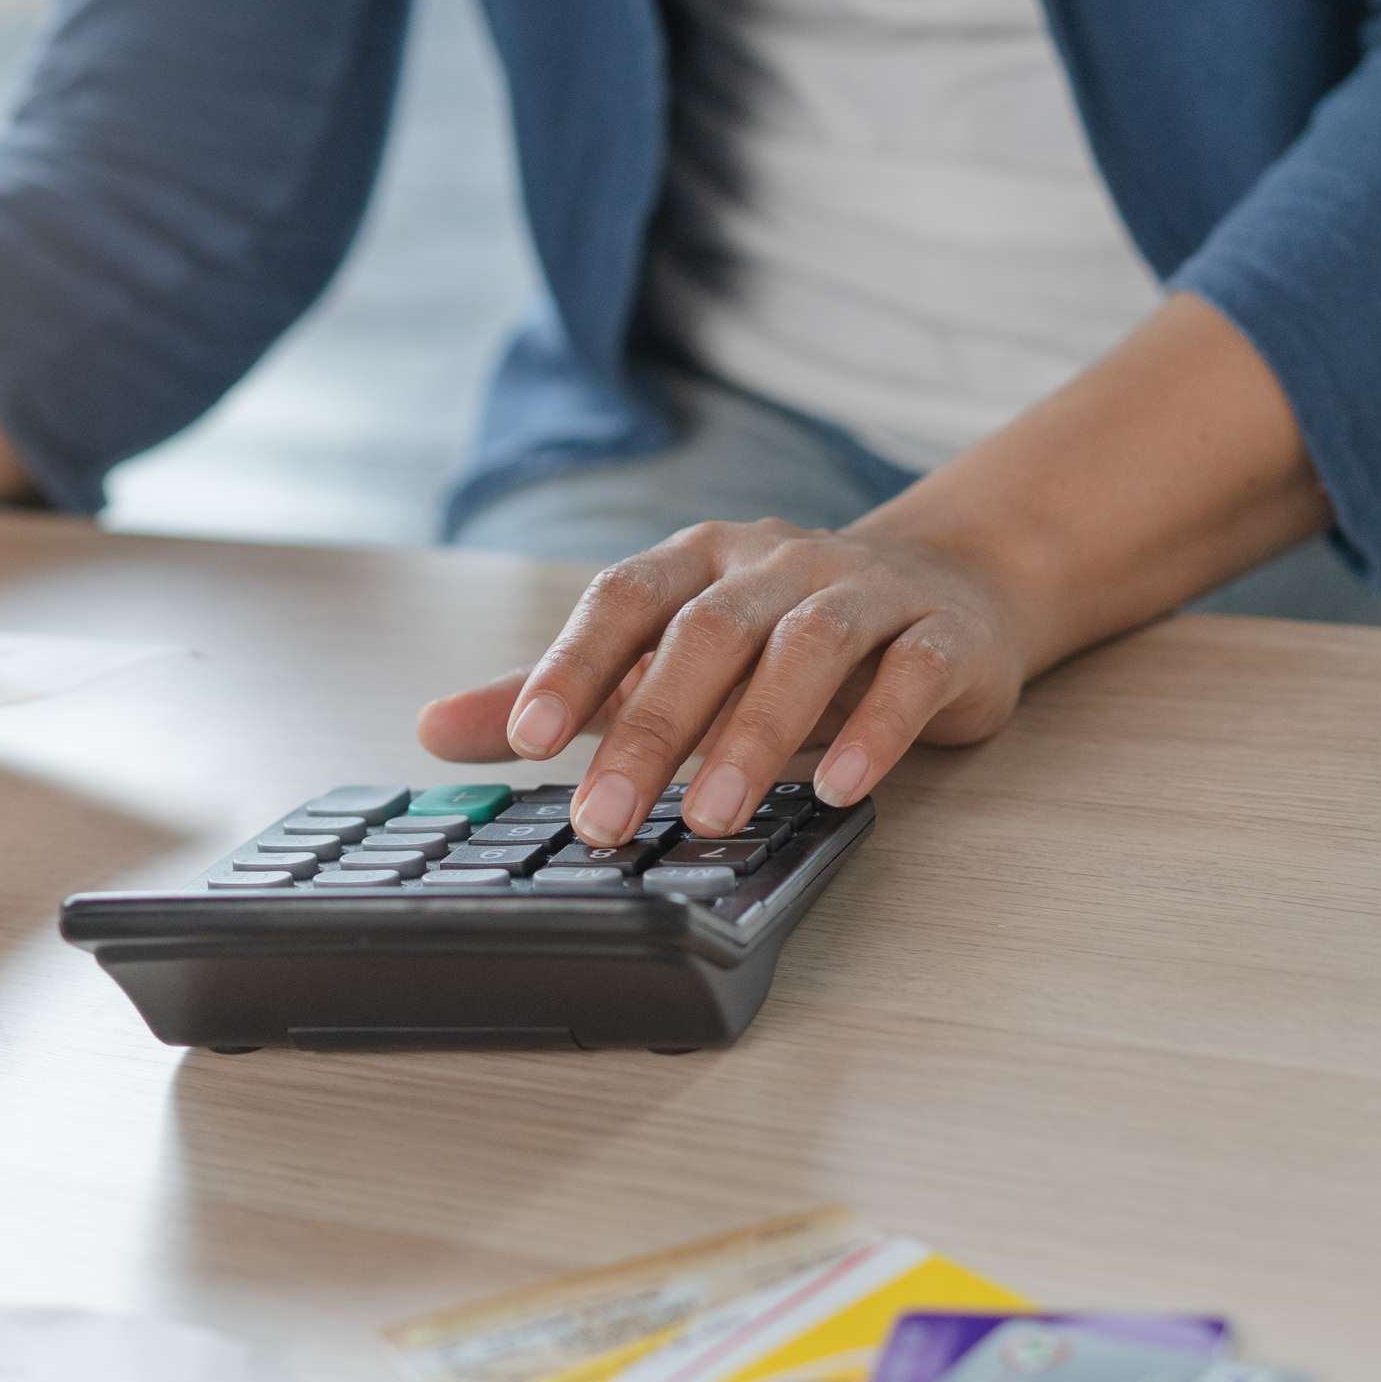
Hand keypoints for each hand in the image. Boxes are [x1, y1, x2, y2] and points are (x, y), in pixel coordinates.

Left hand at [417, 519, 1030, 845]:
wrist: (947, 588)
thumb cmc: (774, 634)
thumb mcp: (662, 654)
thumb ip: (558, 692)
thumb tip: (432, 729)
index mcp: (697, 563)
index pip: (623, 600)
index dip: (571, 665)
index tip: (523, 741)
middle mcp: (775, 566)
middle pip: (706, 635)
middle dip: (650, 729)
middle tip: (603, 818)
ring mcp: (865, 594)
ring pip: (806, 650)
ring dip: (753, 734)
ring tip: (708, 817)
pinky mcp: (941, 638)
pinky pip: (909, 675)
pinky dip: (875, 730)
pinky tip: (836, 790)